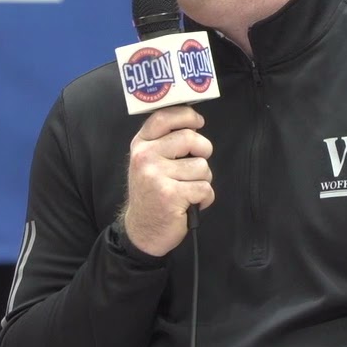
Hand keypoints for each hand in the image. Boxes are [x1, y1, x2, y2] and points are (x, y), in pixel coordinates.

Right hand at [122, 105, 214, 256]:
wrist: (142, 231)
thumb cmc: (152, 194)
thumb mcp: (149, 162)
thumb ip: (164, 142)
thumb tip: (193, 123)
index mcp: (141, 145)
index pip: (163, 117)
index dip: (186, 115)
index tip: (198, 122)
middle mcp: (145, 157)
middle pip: (190, 138)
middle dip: (203, 151)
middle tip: (196, 166)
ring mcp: (156, 176)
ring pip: (202, 166)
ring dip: (202, 180)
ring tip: (187, 190)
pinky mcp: (170, 195)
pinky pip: (205, 188)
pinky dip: (205, 198)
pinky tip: (191, 204)